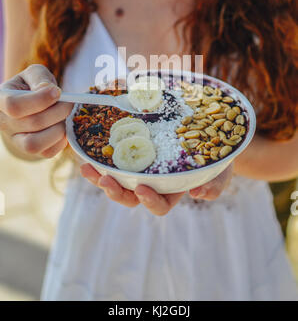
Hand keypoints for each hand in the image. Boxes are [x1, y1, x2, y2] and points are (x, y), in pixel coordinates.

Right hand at [0, 64, 72, 158]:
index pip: (14, 105)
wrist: (32, 105)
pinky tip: (62, 126)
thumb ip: (39, 77)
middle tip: (70, 102)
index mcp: (0, 100)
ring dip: (59, 128)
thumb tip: (46, 88)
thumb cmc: (32, 86)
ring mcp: (15, 141)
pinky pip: (47, 152)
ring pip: (35, 144)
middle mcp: (4, 123)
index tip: (57, 91)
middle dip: (59, 111)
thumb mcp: (33, 74)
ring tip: (65, 116)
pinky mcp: (31, 151)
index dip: (40, 99)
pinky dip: (61, 140)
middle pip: (33, 123)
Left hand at [80, 161, 233, 215]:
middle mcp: (153, 183)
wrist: (210, 136)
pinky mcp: (134, 151)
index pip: (158, 206)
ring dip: (99, 176)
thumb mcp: (220, 173)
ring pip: (117, 178)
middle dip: (115, 191)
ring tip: (86, 168)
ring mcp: (141, 167)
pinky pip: (115, 158)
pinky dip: (102, 156)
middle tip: (104, 180)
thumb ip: (213, 186)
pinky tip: (89, 149)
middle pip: (130, 195)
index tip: (142, 189)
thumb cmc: (216, 161)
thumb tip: (198, 194)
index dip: (149, 201)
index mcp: (171, 193)